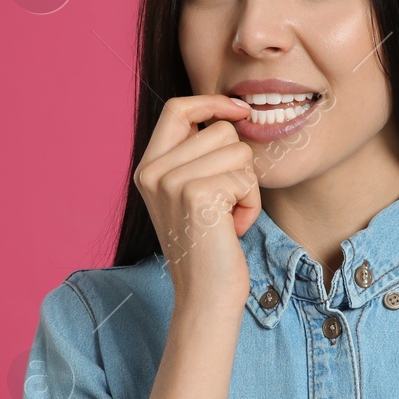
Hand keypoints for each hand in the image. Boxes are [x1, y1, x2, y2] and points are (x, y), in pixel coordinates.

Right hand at [133, 94, 259, 306]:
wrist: (205, 297)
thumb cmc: (208, 247)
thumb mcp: (190, 194)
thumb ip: (196, 156)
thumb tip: (229, 112)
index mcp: (147, 167)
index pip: (177, 109)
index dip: (211, 102)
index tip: (240, 110)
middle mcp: (152, 171)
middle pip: (219, 129)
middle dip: (238, 163)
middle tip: (226, 202)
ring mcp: (171, 182)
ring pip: (238, 150)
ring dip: (246, 185)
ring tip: (228, 217)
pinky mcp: (197, 195)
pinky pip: (246, 177)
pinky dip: (250, 204)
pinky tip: (234, 228)